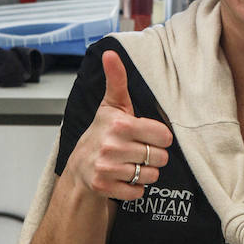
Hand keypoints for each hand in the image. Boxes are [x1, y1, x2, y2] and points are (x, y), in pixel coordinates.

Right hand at [69, 49, 172, 200]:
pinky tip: (125, 177)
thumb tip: (110, 52)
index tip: (149, 135)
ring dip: (146, 172)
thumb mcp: (112, 104)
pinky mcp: (104, 186)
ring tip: (133, 163)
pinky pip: (138, 192)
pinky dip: (136, 188)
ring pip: (151, 175)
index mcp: (121, 123)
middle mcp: (112, 146)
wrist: (79, 165)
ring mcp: (107, 168)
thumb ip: (117, 79)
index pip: (164, 136)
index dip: (160, 137)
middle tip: (140, 150)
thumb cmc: (102, 131)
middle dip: (154, 156)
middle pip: (160, 157)